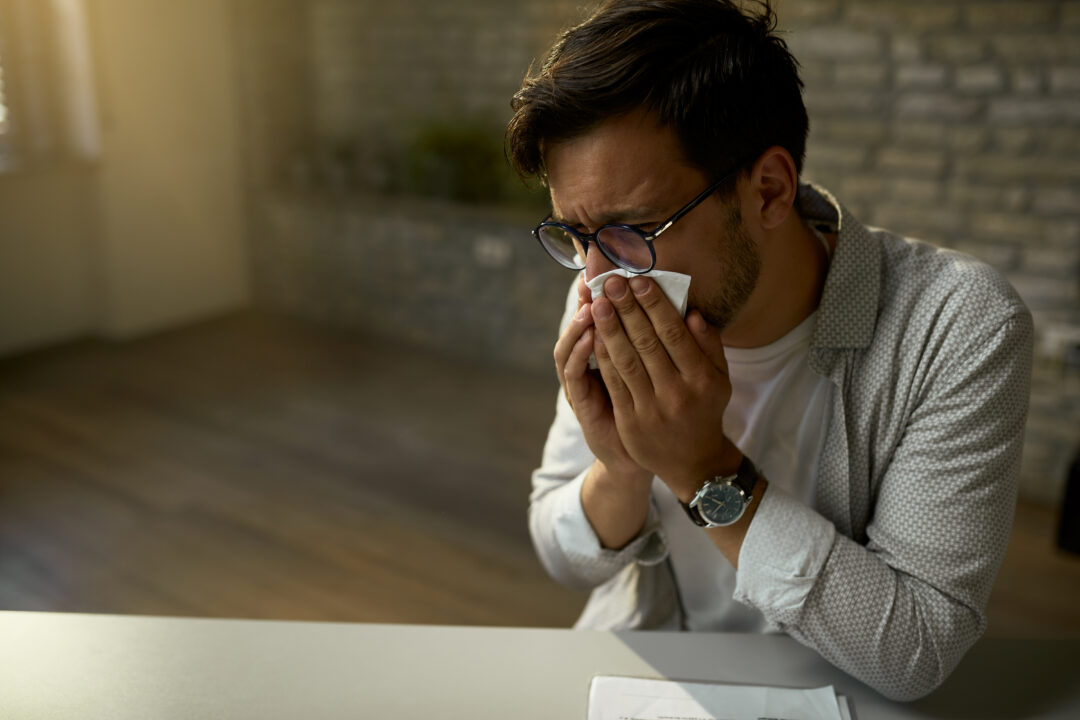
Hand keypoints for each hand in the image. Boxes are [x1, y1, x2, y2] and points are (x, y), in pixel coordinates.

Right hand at [553, 274, 651, 481]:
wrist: (637, 457)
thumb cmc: (649, 412)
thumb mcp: (660, 375)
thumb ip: (665, 345)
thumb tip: (687, 311)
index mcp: (607, 356)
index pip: (598, 317)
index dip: (600, 294)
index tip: (607, 270)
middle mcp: (588, 366)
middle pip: (580, 326)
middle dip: (587, 301)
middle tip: (593, 278)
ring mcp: (580, 385)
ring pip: (570, 346)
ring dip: (579, 323)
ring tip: (592, 303)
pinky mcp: (579, 403)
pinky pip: (574, 375)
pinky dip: (580, 354)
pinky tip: (590, 336)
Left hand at [591, 275, 740, 500]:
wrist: (693, 461)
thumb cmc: (705, 409)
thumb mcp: (720, 379)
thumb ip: (709, 345)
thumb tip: (692, 312)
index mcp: (702, 379)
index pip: (674, 334)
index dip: (655, 305)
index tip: (639, 281)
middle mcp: (677, 393)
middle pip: (647, 343)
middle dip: (627, 309)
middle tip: (612, 282)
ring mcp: (651, 409)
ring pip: (626, 361)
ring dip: (609, 328)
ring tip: (598, 301)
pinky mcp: (630, 421)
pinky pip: (613, 382)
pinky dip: (602, 356)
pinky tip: (593, 334)